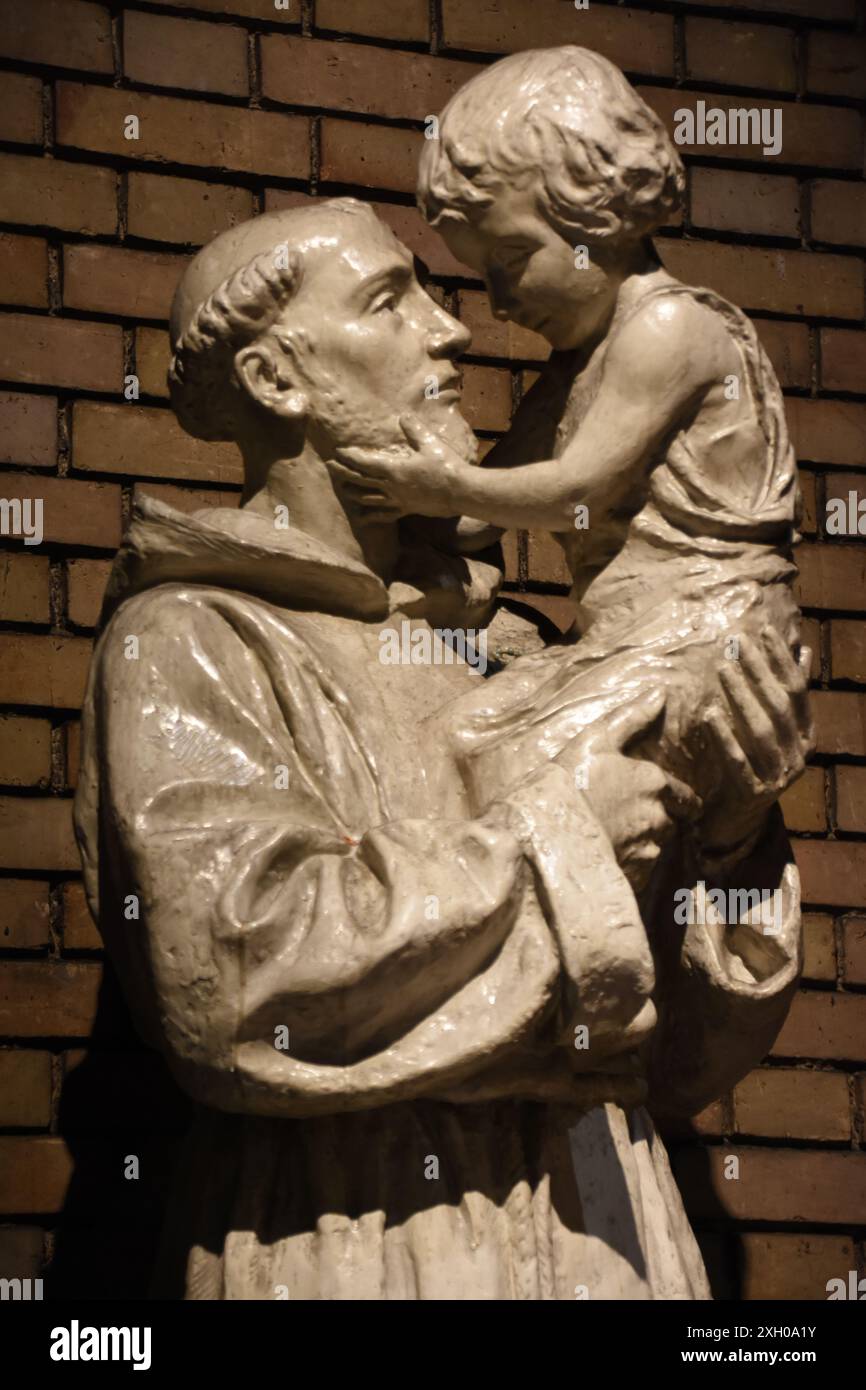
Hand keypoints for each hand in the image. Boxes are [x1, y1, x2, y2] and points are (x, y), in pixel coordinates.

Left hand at [329, 413, 464, 520]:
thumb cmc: (446, 466)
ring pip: (369, 498)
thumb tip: (402, 417)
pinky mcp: (407, 509)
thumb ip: (414, 430)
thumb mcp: (430, 443)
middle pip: (361, 480)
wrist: (461, 492)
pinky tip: (362, 518)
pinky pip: (385, 514)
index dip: (350, 457)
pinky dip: (372, 515)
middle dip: (344, 473)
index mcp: (395, 469)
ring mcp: (398, 500)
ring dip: (354, 493)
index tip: (338, 452)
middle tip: (329, 467)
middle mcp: (392, 487)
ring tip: (343, 491)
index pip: (365, 462)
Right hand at [555, 690, 700, 892]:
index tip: (681, 803)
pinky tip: (604, 858)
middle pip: (669, 822)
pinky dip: (625, 865)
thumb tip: (660, 693)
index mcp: (654, 782)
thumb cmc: (570, 778)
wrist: (546, 830)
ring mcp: (646, 849)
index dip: (682, 800)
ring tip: (613, 839)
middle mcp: (658, 816)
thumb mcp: (596, 738)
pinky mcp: (632, 875)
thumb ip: (631, 717)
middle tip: (630, 818)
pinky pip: (636, 871)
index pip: (685, 796)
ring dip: (640, 844)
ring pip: (653, 848)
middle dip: (656, 821)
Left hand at [699, 629, 814, 851]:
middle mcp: (799, 755)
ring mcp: (778, 777)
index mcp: (807, 736)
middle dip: (758, 671)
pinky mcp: (753, 795)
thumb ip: (789, 694)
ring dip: (741, 697)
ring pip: (761, 731)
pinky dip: (724, 737)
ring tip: (721, 669)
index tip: (762, 630)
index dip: (781, 659)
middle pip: (779, 706)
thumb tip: (803, 651)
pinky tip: (709, 715)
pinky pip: (738, 762)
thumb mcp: (776, 730)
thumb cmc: (756, 764)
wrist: (740, 820)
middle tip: (736, 643)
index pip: (797, 690)